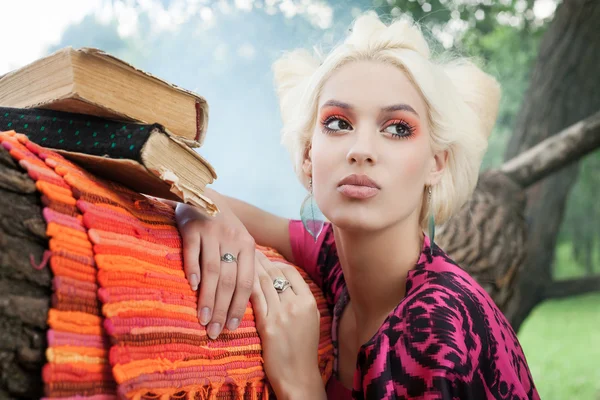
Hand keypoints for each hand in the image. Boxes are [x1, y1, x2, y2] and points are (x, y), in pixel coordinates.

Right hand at [175, 195, 254, 339]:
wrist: (201, 194)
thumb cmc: (222, 225)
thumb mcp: (239, 240)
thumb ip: (241, 265)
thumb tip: (240, 303)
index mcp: (247, 245)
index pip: (247, 282)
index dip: (240, 306)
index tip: (233, 328)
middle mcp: (232, 238)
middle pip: (229, 280)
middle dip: (223, 309)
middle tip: (215, 331)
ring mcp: (212, 232)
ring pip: (212, 271)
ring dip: (208, 297)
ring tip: (203, 318)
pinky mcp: (192, 227)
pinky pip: (192, 253)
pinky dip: (192, 270)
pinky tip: (191, 288)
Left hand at [251, 251, 325, 398]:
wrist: (298, 376)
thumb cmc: (303, 350)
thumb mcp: (310, 321)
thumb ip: (300, 301)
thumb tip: (286, 284)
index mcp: (309, 301)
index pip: (291, 273)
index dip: (276, 262)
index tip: (265, 257)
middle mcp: (296, 304)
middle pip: (275, 275)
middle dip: (260, 261)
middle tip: (248, 250)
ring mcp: (282, 314)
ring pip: (264, 283)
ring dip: (250, 269)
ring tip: (240, 259)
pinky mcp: (268, 325)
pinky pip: (255, 299)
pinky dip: (246, 286)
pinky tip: (237, 279)